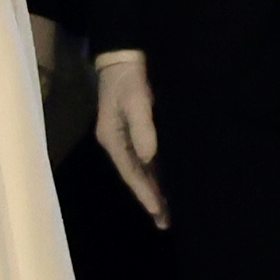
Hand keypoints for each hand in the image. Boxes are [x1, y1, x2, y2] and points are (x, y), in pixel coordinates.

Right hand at [94, 50, 167, 229]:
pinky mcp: (136, 131)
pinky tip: (166, 184)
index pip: (131, 173)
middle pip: (134, 177)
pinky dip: (156, 175)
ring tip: (167, 212)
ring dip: (153, 190)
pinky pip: (146, 160)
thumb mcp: (136, 100)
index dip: (145, 194)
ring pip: (141, 171)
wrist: (123, 57)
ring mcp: (125, 138)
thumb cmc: (129, 79)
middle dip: (149, 199)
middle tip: (164, 223)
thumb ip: (143, 128)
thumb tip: (149, 157)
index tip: (158, 212)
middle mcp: (117, 143)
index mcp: (113, 139)